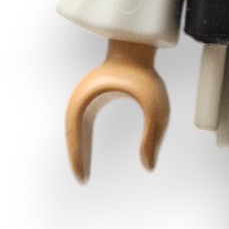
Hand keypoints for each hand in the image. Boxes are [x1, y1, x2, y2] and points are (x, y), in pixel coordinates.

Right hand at [65, 40, 169, 180]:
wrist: (137, 48)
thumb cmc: (146, 75)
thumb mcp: (156, 108)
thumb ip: (153, 137)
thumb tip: (149, 167)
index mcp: (89, 100)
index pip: (76, 136)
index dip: (78, 159)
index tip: (83, 178)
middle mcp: (81, 99)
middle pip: (72, 135)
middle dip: (76, 158)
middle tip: (83, 180)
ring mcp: (85, 98)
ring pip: (75, 131)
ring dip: (78, 151)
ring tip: (84, 173)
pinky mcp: (92, 99)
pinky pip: (82, 125)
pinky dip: (82, 141)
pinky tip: (87, 156)